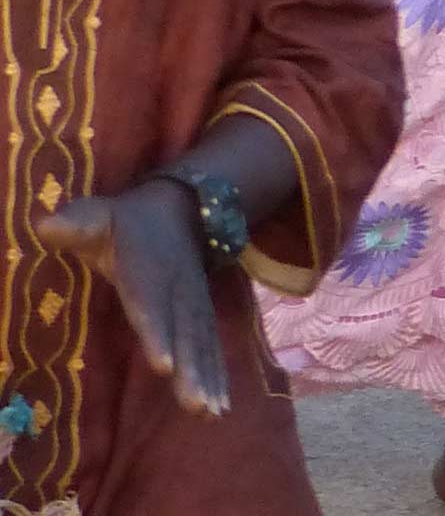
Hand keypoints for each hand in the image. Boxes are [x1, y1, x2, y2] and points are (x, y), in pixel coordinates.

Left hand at [38, 184, 229, 414]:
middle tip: (195, 403)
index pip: (151, 306)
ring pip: (202, 347)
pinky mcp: (203, 319)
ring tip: (209, 411)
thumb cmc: (126, 223)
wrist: (182, 214)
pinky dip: (218, 377)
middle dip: (191, 371)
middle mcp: (178, 294)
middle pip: (185, 336)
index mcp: (147, 273)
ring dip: (207, 380)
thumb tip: (46, 226)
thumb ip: (76, 224)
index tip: (164, 366)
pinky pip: (212, 350)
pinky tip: (219, 406)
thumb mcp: (99, 216)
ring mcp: (195, 307)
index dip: (158, 335)